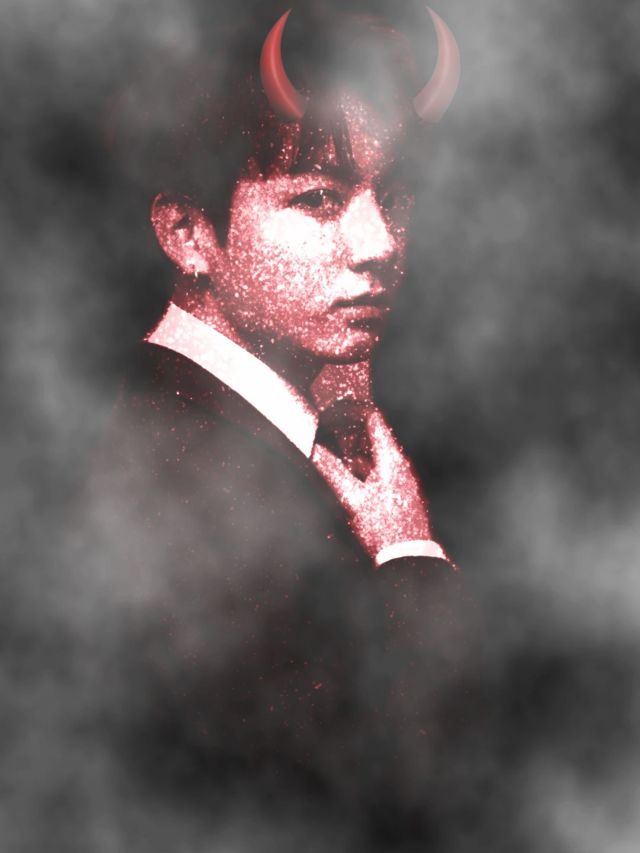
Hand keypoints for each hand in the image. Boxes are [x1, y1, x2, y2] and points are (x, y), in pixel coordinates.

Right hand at [312, 410, 432, 560]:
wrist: (409, 558)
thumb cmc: (384, 529)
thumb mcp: (352, 498)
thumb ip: (332, 471)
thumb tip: (314, 451)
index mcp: (392, 460)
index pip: (376, 421)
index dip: (358, 410)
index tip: (341, 404)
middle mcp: (401, 466)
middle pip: (375, 440)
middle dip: (353, 433)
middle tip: (332, 426)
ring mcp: (402, 481)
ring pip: (377, 458)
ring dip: (358, 453)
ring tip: (337, 451)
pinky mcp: (400, 496)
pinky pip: (380, 474)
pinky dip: (365, 470)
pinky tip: (352, 479)